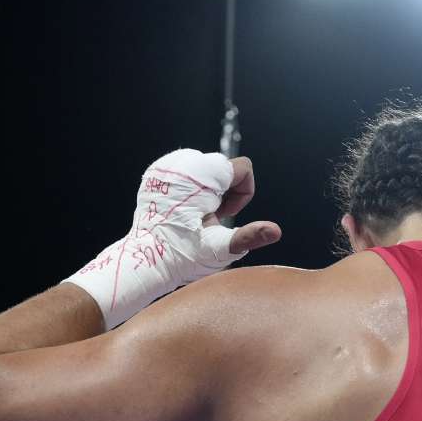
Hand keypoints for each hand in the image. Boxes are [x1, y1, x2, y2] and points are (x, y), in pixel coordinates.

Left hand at [66, 149, 282, 328]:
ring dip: (209, 190)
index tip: (223, 216)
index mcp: (203, 175)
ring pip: (207, 169)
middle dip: (225, 193)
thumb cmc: (182, 255)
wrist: (145, 259)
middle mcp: (184, 161)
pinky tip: (183, 210)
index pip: (243, 168)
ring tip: (195, 215)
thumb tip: (276, 231)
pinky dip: (191, 188)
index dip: (242, 195)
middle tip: (208, 219)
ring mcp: (167, 164)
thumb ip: (250, 236)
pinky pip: (188, 171)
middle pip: (225, 168)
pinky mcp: (158, 171)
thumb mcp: (220, 248)